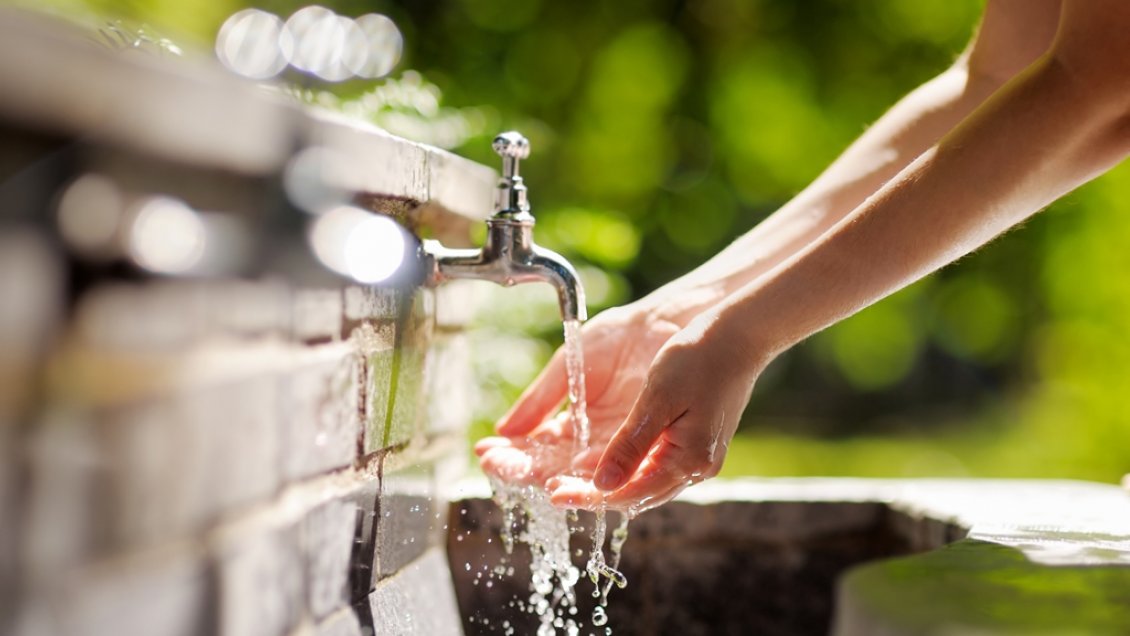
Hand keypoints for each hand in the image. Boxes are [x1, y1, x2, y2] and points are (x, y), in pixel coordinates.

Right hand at [475, 303, 681, 487]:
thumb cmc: (617, 339)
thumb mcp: (569, 368)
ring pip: (580, 475)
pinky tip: (570, 475)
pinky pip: (617, 469)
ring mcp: (617, 447)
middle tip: (498, 467)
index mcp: (571, 425)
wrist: (662, 324)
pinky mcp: (644, 446)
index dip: (509, 454)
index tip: (485, 453)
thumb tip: (504, 431)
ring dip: (555, 479)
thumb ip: (539, 400)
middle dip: (522, 469)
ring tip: (533, 477)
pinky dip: (594, 477)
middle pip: (551, 467)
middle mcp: (591, 444)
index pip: (534, 449)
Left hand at [547, 311, 765, 512]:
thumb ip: (629, 445)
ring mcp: (696, 458)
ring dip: (605, 483)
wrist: (738, 336)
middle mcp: (694, 468)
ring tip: (565, 478)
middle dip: (591, 493)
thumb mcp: (657, 400)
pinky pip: (652, 467)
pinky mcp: (693, 444)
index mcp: (688, 461)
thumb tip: (601, 484)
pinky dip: (623, 467)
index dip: (588, 496)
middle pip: (634, 495)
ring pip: (642, 483)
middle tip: (552, 488)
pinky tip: (599, 460)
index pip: (629, 494)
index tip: (554, 493)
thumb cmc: (699, 358)